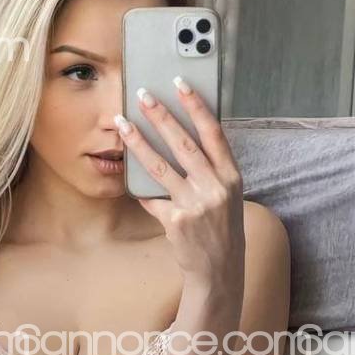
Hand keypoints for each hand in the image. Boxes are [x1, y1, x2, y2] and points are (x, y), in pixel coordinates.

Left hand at [115, 80, 244, 291]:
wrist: (219, 269)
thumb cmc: (221, 227)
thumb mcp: (227, 195)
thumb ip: (210, 169)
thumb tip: (181, 137)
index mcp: (231, 176)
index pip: (213, 133)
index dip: (196, 106)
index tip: (180, 85)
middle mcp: (215, 188)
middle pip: (183, 144)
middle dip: (161, 116)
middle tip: (143, 96)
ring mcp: (195, 205)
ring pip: (161, 167)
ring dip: (139, 142)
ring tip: (123, 124)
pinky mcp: (176, 222)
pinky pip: (152, 198)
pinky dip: (140, 188)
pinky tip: (126, 173)